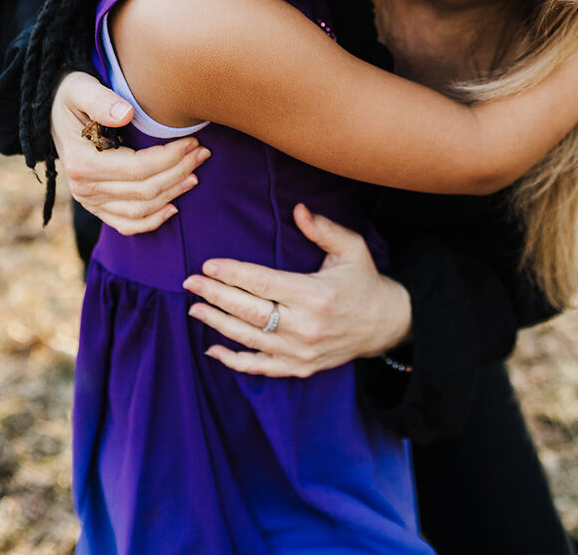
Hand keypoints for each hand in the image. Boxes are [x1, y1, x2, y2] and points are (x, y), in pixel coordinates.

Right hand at [51, 70, 210, 233]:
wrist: (50, 110)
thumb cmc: (71, 95)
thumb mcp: (80, 88)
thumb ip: (101, 99)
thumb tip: (125, 113)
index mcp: (82, 162)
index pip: (138, 168)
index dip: (170, 158)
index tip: (193, 142)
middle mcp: (84, 187)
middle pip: (144, 190)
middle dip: (179, 172)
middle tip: (203, 153)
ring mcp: (89, 201)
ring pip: (140, 210)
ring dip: (172, 194)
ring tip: (196, 174)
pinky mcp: (95, 206)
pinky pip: (125, 224)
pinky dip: (151, 221)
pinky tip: (174, 209)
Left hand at [183, 203, 412, 377]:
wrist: (386, 324)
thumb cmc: (364, 280)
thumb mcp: (352, 248)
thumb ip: (323, 229)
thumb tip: (298, 210)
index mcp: (315, 294)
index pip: (263, 283)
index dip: (232, 274)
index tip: (208, 265)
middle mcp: (306, 326)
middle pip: (249, 311)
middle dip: (216, 296)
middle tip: (190, 283)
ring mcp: (301, 352)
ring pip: (249, 339)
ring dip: (218, 324)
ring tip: (195, 308)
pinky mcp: (300, 368)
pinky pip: (260, 368)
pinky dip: (234, 361)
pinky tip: (213, 349)